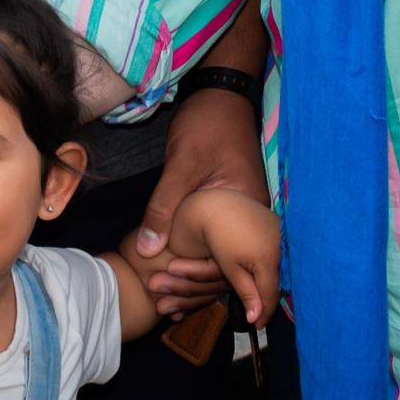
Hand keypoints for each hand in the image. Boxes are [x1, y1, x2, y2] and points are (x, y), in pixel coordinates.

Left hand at [140, 86, 269, 316]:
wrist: (219, 94)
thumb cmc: (208, 124)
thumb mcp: (183, 164)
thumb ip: (165, 206)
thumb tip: (148, 252)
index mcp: (250, 208)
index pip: (243, 263)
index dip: (217, 286)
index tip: (181, 300)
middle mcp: (251, 218)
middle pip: (231, 268)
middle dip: (197, 289)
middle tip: (164, 304)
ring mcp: (240, 216)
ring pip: (221, 262)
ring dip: (194, 282)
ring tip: (164, 304)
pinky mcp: (226, 212)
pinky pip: (215, 248)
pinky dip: (196, 266)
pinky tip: (174, 284)